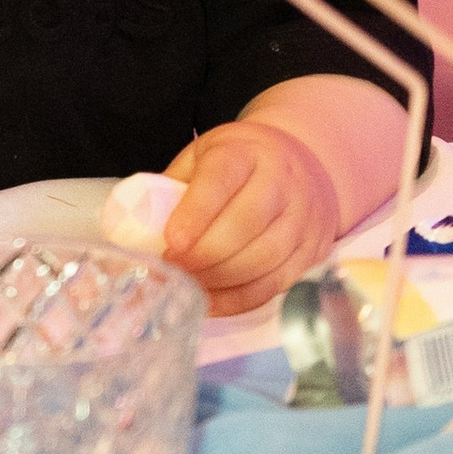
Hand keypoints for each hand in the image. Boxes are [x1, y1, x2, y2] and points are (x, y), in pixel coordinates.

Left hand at [164, 123, 342, 316]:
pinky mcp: (312, 251)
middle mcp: (282, 182)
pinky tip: (211, 302)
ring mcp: (303, 218)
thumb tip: (140, 229)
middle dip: (205, 254)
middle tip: (173, 269)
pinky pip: (276, 284)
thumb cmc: (241, 161)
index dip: (196, 212)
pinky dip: (240, 300)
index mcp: (247, 151)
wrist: (305, 162)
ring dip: (220, 280)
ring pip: (264, 258)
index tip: (171, 240)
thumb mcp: (204, 155)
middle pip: (246, 224)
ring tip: (188, 286)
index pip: (222, 178)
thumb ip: (175, 185)